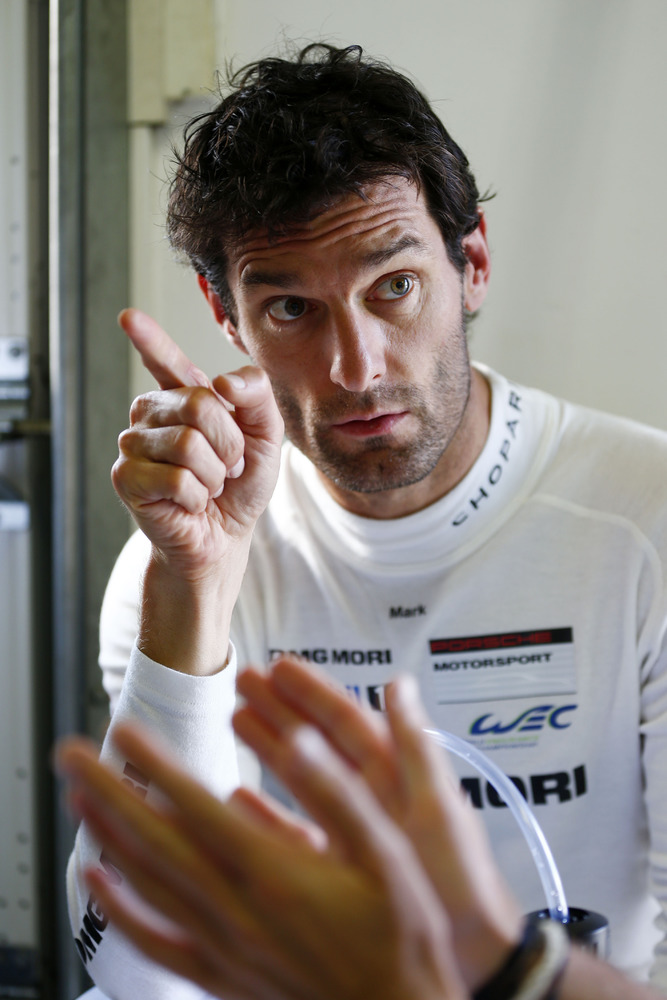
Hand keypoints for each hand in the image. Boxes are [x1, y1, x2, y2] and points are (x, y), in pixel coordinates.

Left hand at [57, 722, 467, 999]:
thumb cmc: (399, 933)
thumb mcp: (387, 853)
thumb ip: (338, 794)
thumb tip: (300, 742)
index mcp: (272, 872)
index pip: (195, 806)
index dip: (154, 764)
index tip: (123, 731)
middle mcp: (237, 908)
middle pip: (154, 842)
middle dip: (108, 793)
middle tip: (70, 756)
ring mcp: (224, 944)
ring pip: (147, 885)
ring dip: (107, 838)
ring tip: (78, 800)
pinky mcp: (223, 973)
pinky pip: (156, 941)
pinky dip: (118, 911)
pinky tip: (98, 885)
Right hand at [111, 310, 283, 671]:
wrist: (225, 538)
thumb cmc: (239, 487)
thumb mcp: (266, 436)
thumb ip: (257, 397)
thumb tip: (224, 384)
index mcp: (185, 398)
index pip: (167, 362)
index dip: (150, 339)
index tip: (129, 317)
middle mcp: (153, 413)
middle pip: (200, 404)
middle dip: (230, 443)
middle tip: (228, 467)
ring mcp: (134, 444)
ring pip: (188, 444)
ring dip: (214, 474)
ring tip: (208, 485)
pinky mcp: (127, 478)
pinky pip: (175, 477)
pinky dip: (196, 495)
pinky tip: (190, 502)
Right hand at [234, 659, 523, 990]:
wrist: (472, 956)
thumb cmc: (462, 882)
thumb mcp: (440, 808)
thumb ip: (415, 746)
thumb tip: (401, 683)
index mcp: (396, 774)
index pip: (347, 720)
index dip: (313, 691)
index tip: (279, 667)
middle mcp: (370, 795)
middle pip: (318, 740)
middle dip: (282, 707)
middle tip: (245, 680)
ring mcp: (351, 828)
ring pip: (302, 777)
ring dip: (270, 746)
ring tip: (238, 718)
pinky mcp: (337, 864)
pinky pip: (294, 829)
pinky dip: (267, 812)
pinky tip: (241, 797)